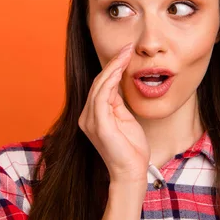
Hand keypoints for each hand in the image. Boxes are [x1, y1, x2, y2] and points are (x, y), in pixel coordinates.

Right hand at [78, 42, 150, 183]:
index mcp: (92, 115)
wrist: (132, 172)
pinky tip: (120, 69)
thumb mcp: (124, 119)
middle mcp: (87, 117)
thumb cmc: (131, 149)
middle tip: (127, 47)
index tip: (125, 52)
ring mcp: (90, 121)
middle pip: (98, 82)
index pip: (100, 86)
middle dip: (113, 63)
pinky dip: (111, 80)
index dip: (112, 67)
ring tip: (126, 53)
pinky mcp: (98, 125)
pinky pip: (102, 96)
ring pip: (99, 86)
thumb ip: (117, 102)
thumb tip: (117, 83)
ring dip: (113, 67)